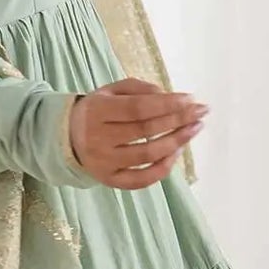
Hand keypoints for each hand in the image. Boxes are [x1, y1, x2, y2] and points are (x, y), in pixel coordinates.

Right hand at [68, 77, 205, 187]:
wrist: (66, 138)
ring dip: (176, 142)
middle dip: (178, 119)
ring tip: (194, 129)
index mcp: (96, 111)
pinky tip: (177, 152)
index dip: (167, 104)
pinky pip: (142, 179)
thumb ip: (138, 88)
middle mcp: (98, 139)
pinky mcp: (109, 181)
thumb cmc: (97, 111)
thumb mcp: (110, 91)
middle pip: (146, 130)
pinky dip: (163, 168)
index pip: (138, 108)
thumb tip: (166, 96)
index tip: (191, 99)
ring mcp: (104, 163)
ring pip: (147, 155)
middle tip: (201, 112)